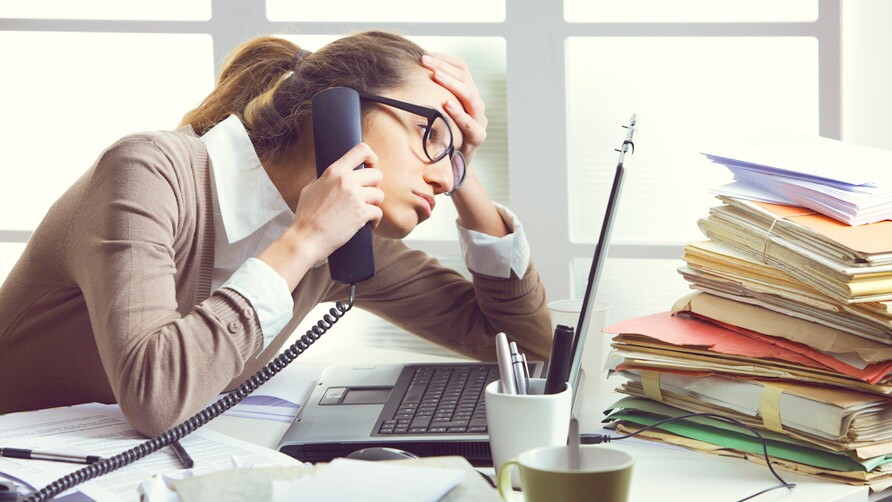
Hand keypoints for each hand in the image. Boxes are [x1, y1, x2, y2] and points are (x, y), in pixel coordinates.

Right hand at [290, 143, 383, 263]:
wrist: (306, 239)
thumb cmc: (306, 217)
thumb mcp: (310, 189)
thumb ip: (325, 179)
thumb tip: (334, 175)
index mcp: (334, 171)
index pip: (361, 150)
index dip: (371, 157)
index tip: (372, 166)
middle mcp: (346, 180)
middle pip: (377, 175)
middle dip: (374, 187)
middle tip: (367, 197)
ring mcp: (354, 196)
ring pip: (379, 195)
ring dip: (375, 205)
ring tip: (365, 212)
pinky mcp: (361, 213)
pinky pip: (378, 213)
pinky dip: (375, 221)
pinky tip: (367, 225)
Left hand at [421, 53, 487, 166]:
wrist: (454, 164)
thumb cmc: (445, 135)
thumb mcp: (438, 111)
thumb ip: (432, 94)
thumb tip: (410, 74)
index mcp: (469, 94)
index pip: (462, 68)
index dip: (445, 59)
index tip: (425, 55)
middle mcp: (476, 104)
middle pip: (465, 78)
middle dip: (443, 66)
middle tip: (425, 60)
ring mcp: (479, 120)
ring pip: (470, 95)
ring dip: (452, 83)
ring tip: (436, 75)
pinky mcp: (477, 137)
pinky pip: (469, 123)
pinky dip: (458, 112)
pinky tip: (446, 104)